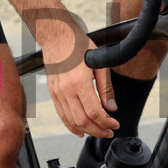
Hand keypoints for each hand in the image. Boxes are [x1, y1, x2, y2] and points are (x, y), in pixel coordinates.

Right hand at [37, 15, 118, 139]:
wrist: (57, 36)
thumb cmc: (78, 45)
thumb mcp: (99, 64)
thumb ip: (106, 88)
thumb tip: (112, 108)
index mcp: (79, 82)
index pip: (94, 112)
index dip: (106, 122)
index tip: (115, 124)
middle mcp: (66, 90)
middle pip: (82, 121)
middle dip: (98, 130)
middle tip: (109, 132)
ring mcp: (57, 93)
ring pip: (71, 121)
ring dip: (86, 130)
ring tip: (98, 132)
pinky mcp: (52, 93)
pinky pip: (61, 115)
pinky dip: (71, 125)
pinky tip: (80, 130)